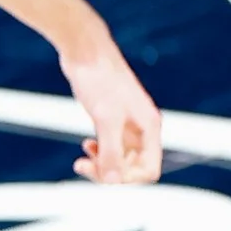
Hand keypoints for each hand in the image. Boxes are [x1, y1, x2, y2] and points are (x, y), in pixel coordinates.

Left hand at [61, 44, 162, 183]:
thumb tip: (112, 181)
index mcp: (149, 127)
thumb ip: (110, 150)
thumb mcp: (105, 118)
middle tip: (83, 165)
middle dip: (110, 172)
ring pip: (120, 157)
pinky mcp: (111, 116)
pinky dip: (99, 151)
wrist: (85, 50)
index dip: (127, 179)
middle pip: (133, 167)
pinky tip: (86, 146)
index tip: (102, 172)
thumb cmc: (99, 79)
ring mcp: (126, 122)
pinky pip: (110, 144)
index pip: (149, 169)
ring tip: (81, 161)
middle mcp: (142, 127)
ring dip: (102, 163)